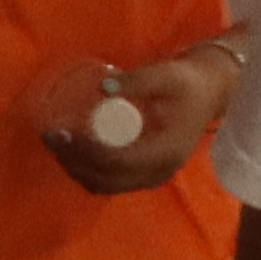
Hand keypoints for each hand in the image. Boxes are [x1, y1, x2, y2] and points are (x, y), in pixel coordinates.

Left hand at [34, 45, 234, 196]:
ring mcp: (152, 176)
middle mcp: (158, 172)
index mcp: (165, 152)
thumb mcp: (166, 74)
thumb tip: (103, 87)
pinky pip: (110, 180)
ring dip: (77, 168)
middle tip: (51, 136)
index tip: (60, 132)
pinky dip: (87, 169)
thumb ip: (137, 80)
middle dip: (73, 162)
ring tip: (57, 143)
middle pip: (106, 181)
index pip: (117, 162)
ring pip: (105, 185)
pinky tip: (72, 149)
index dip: (85, 151)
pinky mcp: (145, 173)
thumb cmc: (187, 82)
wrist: (209, 92)